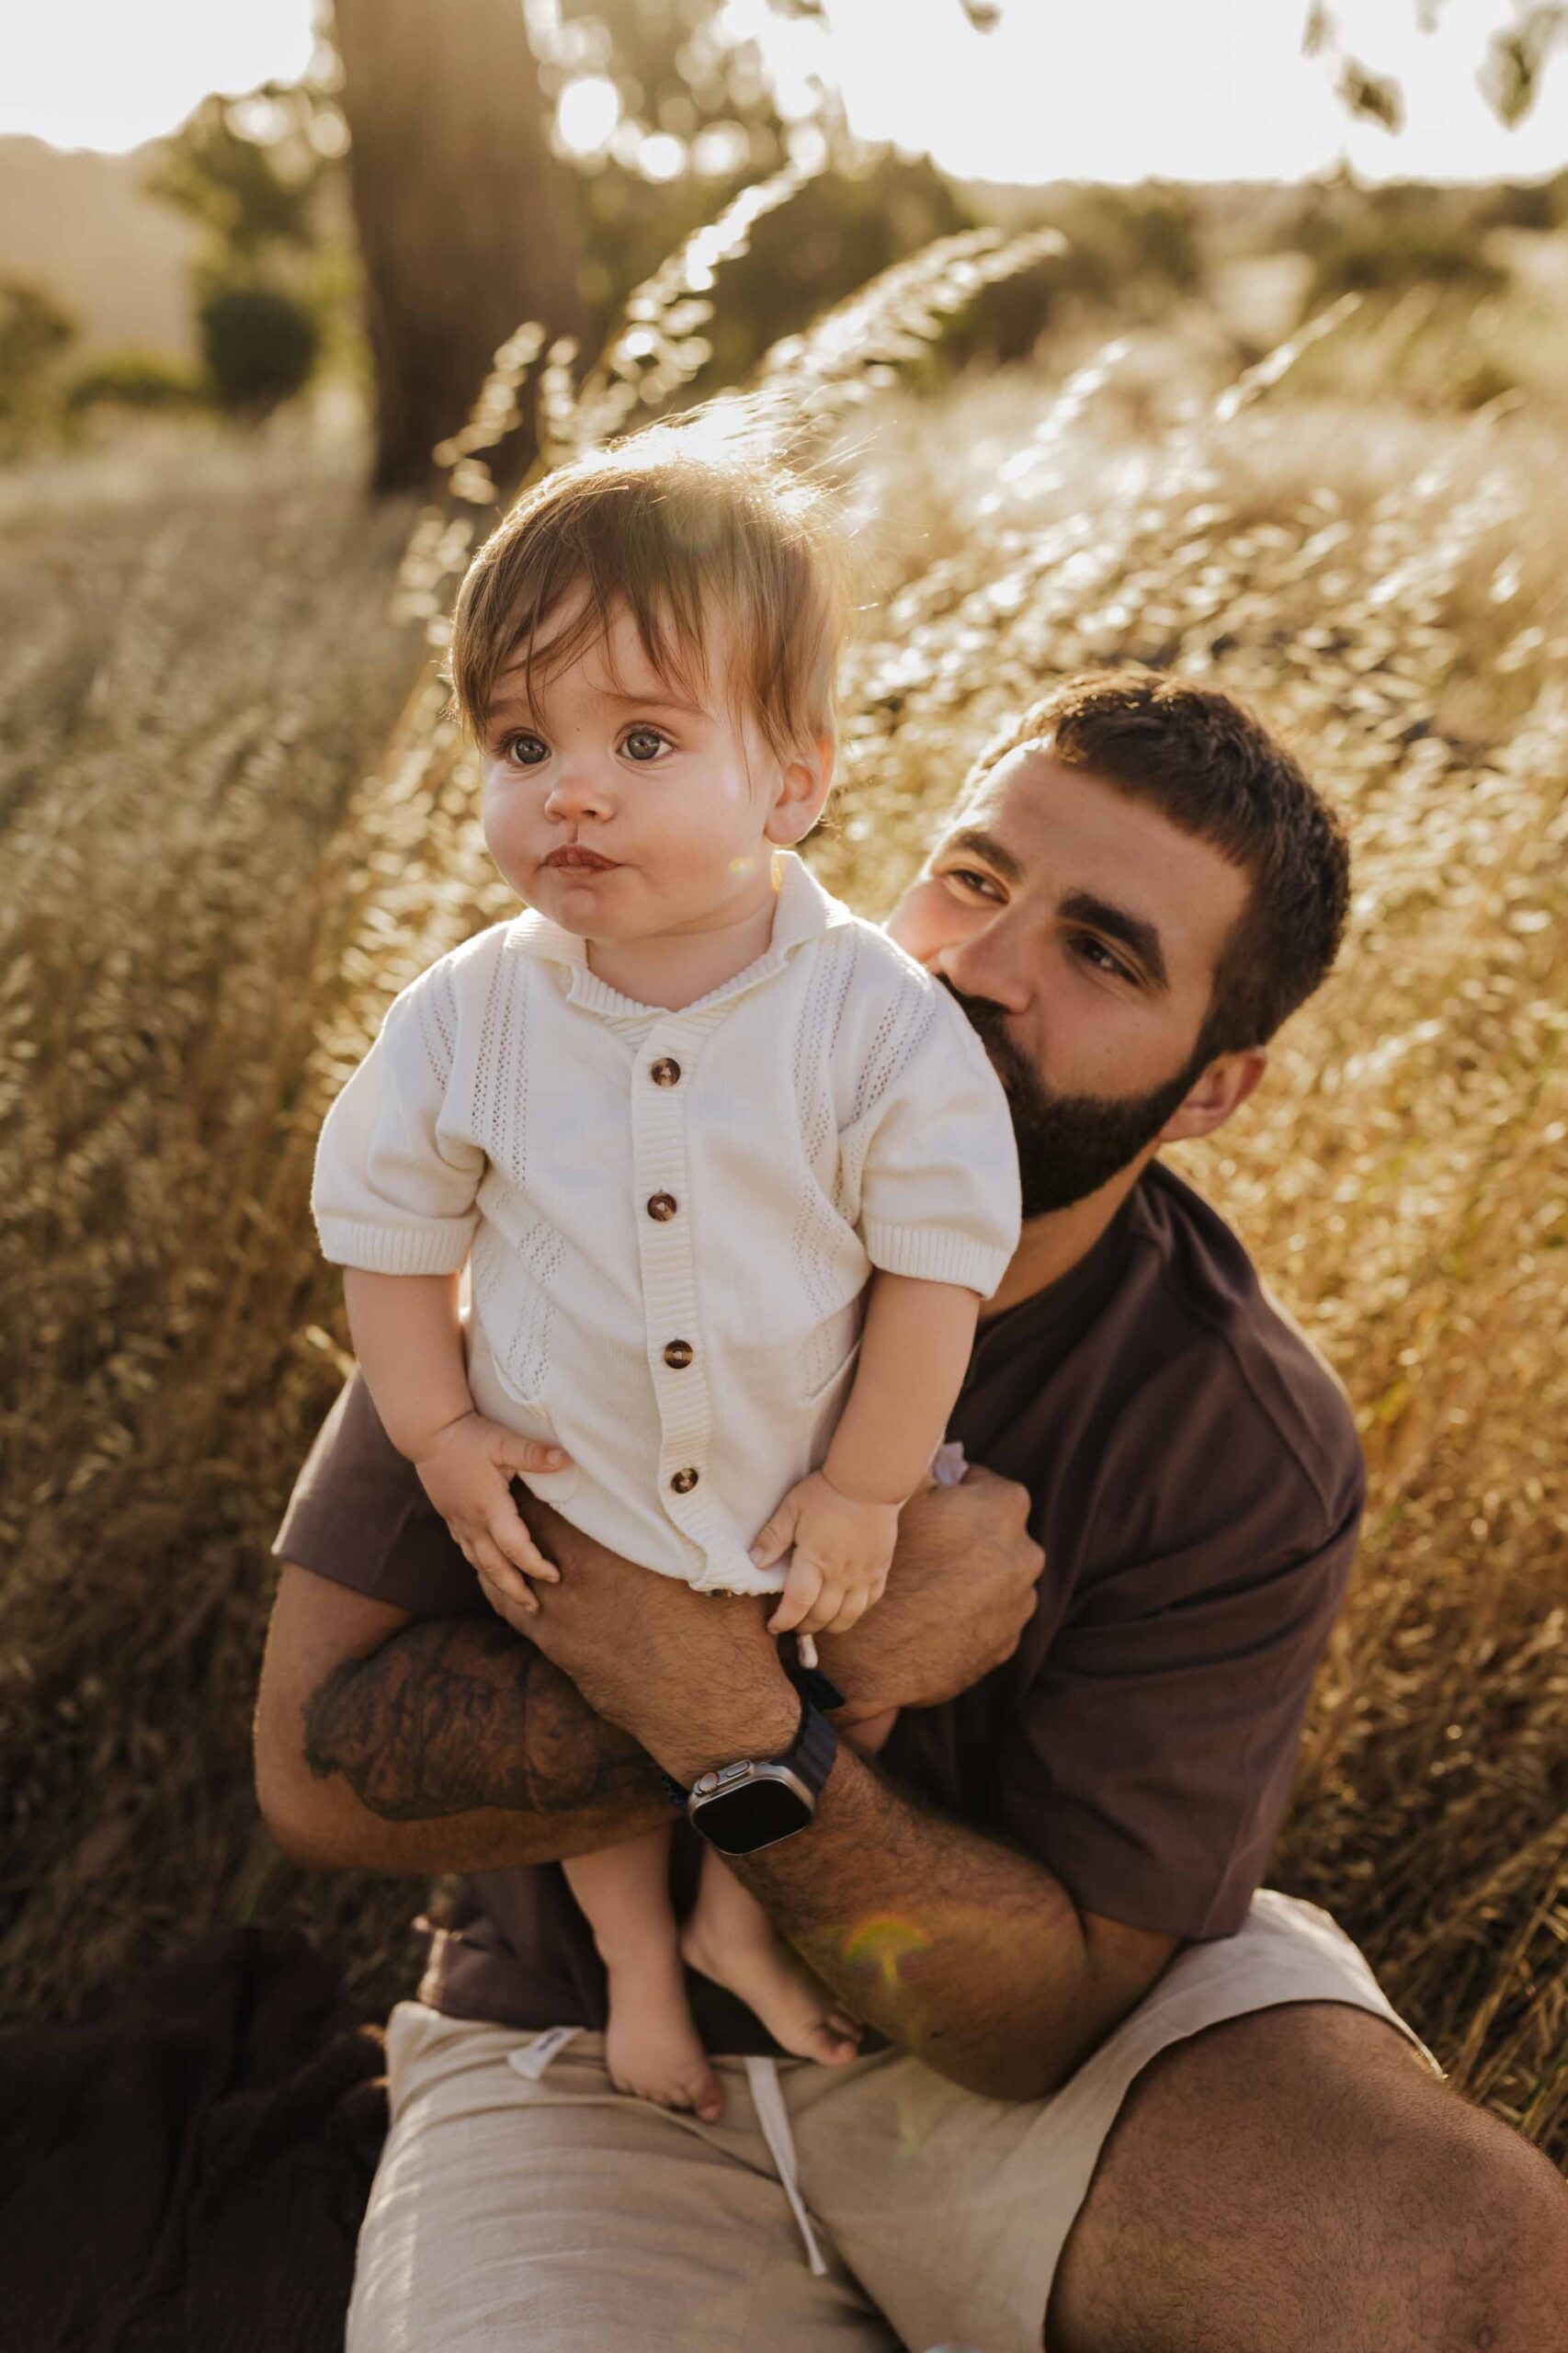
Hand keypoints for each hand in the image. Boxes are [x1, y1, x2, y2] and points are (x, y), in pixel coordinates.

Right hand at [414, 1412, 569, 1614]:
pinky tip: (488, 1569)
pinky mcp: (451, 1517)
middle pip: (494, 1567)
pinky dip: (480, 1565)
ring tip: (515, 1597)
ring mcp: (459, 1522)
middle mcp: (473, 1522)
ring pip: (478, 1562)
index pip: (515, 1548)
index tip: (555, 1576)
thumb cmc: (469, 1437)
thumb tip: (565, 1460)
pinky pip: (467, 1550)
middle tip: (534, 1608)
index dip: (535, 1566)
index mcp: (489, 1508)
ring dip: (497, 1583)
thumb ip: (533, 1454)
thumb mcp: (504, 1442)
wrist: (429, 1432)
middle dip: (515, 1590)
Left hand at [507, 1500, 798, 1783]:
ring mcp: (561, 1623)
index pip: (558, 1501)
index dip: (547, 1473)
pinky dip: (504, 1583)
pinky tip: (502, 1570)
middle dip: (526, 1501)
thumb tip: (708, 1487)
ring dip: (508, 1541)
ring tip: (507, 1514)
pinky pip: (514, 1610)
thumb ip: (702, 1526)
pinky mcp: (560, 1652)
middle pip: (527, 1529)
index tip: (546, 1453)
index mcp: (611, 1555)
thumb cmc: (726, 1638)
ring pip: (512, 1569)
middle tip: (521, 1473)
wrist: (714, 1716)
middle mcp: (575, 1585)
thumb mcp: (720, 1569)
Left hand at [751, 1471, 899, 1639]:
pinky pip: (870, 1601)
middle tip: (792, 1625)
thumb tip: (755, 1562)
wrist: (870, 1482)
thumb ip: (773, 1537)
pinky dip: (855, 1612)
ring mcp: (864, 1575)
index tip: (773, 1626)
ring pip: (849, 1616)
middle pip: (822, 1616)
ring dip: (830, 1626)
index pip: (797, 1604)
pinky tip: (845, 1609)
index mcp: (815, 1560)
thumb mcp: (792, 1508)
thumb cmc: (826, 1492)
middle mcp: (841, 1574)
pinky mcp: (880, 1570)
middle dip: (803, 1627)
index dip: (783, 1621)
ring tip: (817, 1623)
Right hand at [813, 1463, 1040, 1721]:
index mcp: (1006, 1507)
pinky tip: (934, 1613)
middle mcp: (1026, 1554)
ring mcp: (1020, 1604)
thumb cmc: (887, 1565)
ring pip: (993, 1574)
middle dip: (965, 1534)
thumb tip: (921, 1427)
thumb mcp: (898, 1496)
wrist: (874, 1657)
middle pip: (992, 1530)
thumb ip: (919, 1456)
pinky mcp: (1007, 1644)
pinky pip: (989, 1615)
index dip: (950, 1492)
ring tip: (927, 1584)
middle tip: (925, 1547)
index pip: (980, 1482)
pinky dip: (968, 1612)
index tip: (928, 1509)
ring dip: (970, 1575)